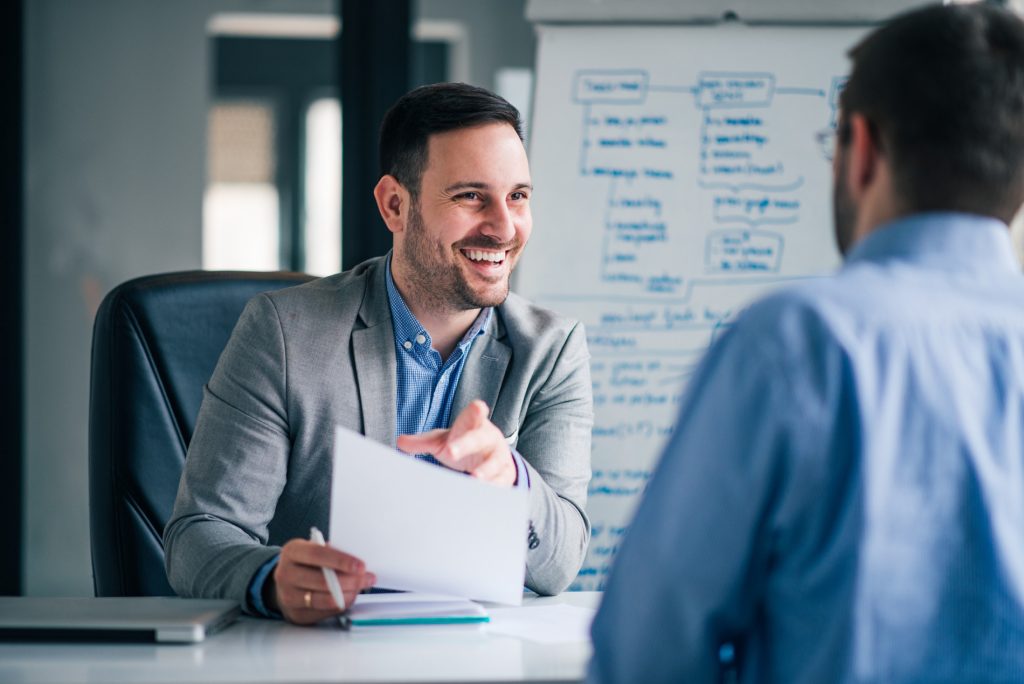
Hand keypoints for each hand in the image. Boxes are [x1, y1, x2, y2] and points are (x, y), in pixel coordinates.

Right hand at [268, 538, 375, 624]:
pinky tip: (348, 597)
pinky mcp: (296, 614)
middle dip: (350, 581)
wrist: (287, 580)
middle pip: (322, 581)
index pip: (317, 555)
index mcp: (292, 552)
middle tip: (368, 578)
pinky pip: (324, 612)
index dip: (341, 561)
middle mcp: (285, 574)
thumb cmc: (307, 561)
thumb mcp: (315, 548)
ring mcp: (288, 596)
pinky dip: (340, 605)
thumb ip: (333, 553)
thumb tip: (358, 564)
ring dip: (348, 595)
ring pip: (324, 599)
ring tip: (360, 588)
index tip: (361, 566)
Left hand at [397, 400, 515, 485]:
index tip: (478, 407)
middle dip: (466, 444)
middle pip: (479, 439)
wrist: (491, 454)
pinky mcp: (504, 473)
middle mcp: (488, 438)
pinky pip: (501, 481)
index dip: (476, 411)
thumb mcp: (442, 440)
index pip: (474, 415)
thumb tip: (400, 442)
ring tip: (474, 478)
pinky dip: (495, 487)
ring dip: (485, 471)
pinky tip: (485, 494)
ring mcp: (498, 455)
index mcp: (473, 425)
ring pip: (494, 462)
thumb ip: (422, 442)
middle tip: (451, 451)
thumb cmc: (463, 442)